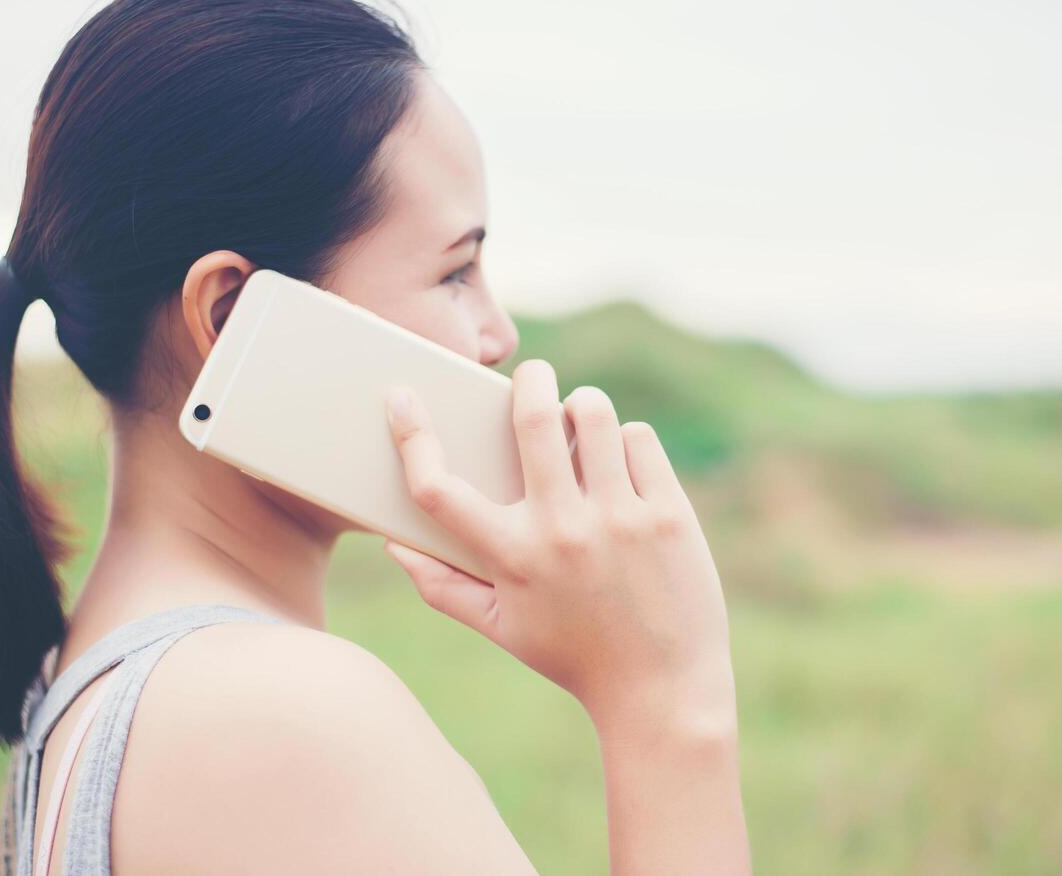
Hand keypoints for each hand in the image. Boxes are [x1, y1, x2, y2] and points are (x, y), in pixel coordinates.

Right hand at [383, 359, 735, 728]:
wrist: (661, 689)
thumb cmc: (573, 655)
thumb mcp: (500, 628)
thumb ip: (441, 587)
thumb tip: (394, 545)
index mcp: (511, 556)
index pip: (439, 488)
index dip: (411, 436)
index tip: (400, 396)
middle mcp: (561, 529)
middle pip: (532, 419)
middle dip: (530, 379)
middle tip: (533, 374)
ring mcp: (619, 518)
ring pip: (594, 414)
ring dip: (582, 405)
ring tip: (581, 420)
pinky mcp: (667, 513)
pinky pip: (639, 439)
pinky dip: (627, 441)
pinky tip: (622, 462)